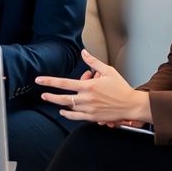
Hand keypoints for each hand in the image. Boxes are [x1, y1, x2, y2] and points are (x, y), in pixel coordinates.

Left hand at [36, 49, 151, 124]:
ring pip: (68, 108)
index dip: (50, 81)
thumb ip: (93, 62)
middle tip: (43, 94)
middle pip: (62, 98)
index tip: (40, 80)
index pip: (64, 83)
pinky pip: (76, 117)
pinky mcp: (92, 117)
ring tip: (52, 100)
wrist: (131, 105)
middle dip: (50, 96)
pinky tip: (64, 111)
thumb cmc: (121, 88)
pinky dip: (68, 114)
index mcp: (89, 86)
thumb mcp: (108, 71)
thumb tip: (84, 53)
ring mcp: (89, 109)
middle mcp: (87, 99)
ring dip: (58, 104)